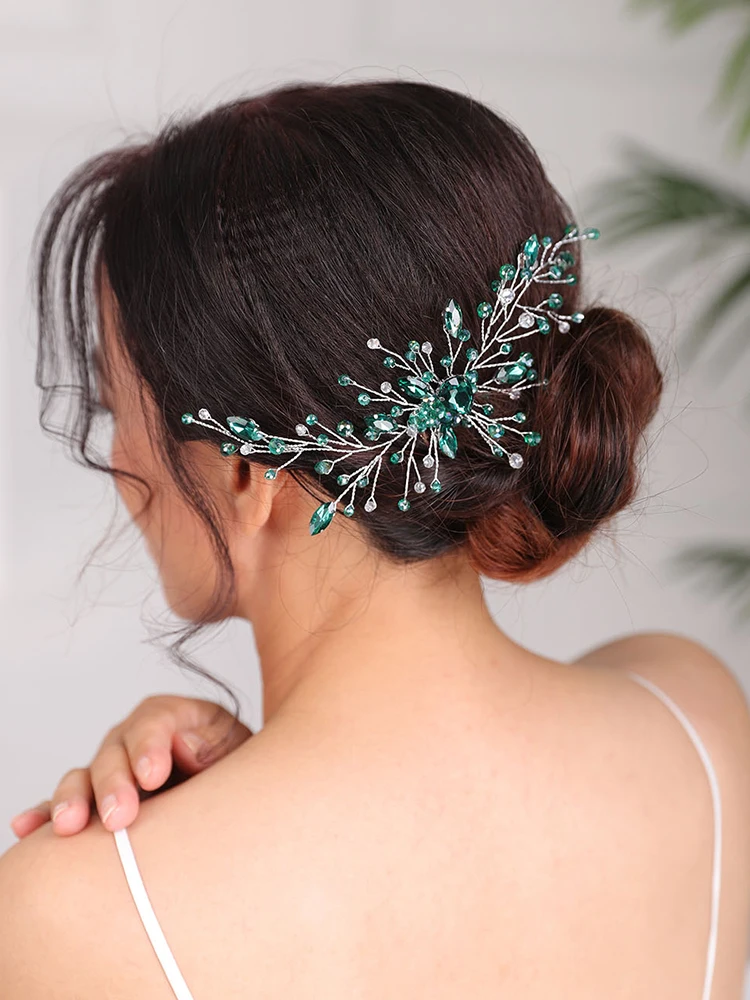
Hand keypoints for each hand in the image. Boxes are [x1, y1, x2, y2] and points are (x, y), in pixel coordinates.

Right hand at [9, 696, 252, 837]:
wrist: (237, 803)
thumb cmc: (242, 774)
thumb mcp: (242, 753)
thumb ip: (215, 744)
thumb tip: (183, 743)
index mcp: (177, 717)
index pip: (156, 720)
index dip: (150, 745)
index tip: (153, 776)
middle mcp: (137, 739)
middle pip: (114, 750)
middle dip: (113, 783)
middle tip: (118, 817)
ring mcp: (113, 770)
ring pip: (84, 777)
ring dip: (73, 800)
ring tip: (68, 826)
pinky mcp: (97, 802)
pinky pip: (66, 806)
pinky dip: (44, 816)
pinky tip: (28, 827)